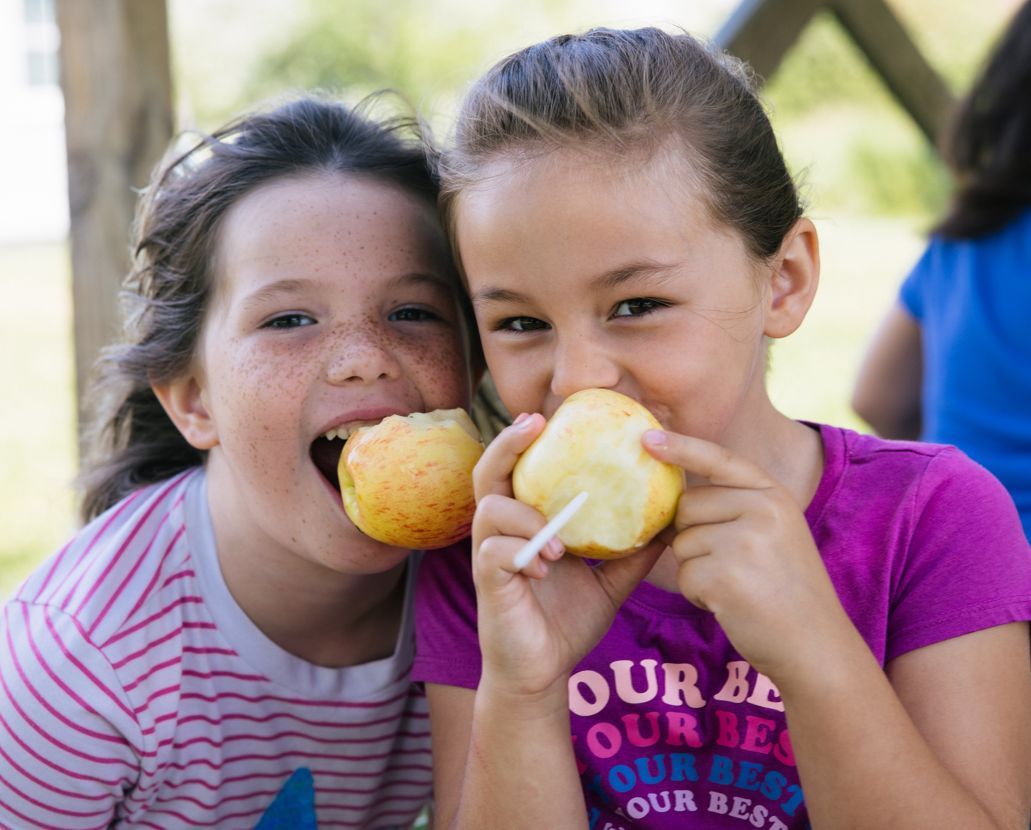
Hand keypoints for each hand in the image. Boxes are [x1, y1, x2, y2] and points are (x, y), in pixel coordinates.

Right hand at [471, 414, 664, 699]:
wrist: (541, 672)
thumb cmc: (566, 623)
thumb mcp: (609, 584)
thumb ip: (631, 554)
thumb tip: (671, 524)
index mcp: (525, 523)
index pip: (518, 471)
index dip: (524, 440)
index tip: (547, 416)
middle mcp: (501, 532)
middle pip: (488, 473)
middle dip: (507, 444)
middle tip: (534, 424)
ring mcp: (489, 555)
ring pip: (490, 509)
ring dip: (527, 516)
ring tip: (561, 543)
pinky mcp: (486, 582)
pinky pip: (494, 551)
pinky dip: (523, 551)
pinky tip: (548, 568)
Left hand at [642, 429, 853, 683]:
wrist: (814, 645)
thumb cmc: (787, 591)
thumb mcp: (776, 533)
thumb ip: (737, 508)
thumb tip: (676, 498)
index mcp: (774, 495)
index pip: (719, 459)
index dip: (681, 447)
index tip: (646, 438)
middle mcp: (762, 510)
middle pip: (687, 507)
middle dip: (692, 536)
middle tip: (729, 566)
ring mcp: (744, 542)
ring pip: (682, 544)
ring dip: (696, 570)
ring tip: (737, 587)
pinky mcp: (724, 576)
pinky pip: (684, 576)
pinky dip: (698, 595)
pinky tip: (730, 604)